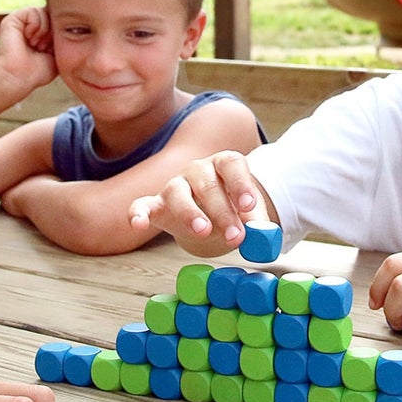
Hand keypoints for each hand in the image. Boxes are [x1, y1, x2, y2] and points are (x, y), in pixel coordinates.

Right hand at [0, 7, 57, 94]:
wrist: (18, 77)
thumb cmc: (37, 72)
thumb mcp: (57, 53)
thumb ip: (62, 38)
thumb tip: (73, 24)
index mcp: (40, 34)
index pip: (58, 22)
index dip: (61, 33)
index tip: (51, 50)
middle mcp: (30, 26)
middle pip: (53, 15)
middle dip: (53, 32)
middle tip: (44, 48)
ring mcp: (21, 22)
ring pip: (44, 12)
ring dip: (44, 30)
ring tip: (36, 45)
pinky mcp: (13, 19)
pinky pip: (33, 11)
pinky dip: (36, 25)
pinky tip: (30, 38)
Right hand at [128, 151, 272, 255]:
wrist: (210, 221)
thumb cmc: (231, 211)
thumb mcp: (248, 216)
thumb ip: (256, 224)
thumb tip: (264, 238)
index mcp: (223, 165)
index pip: (231, 164)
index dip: (240, 183)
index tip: (248, 205)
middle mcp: (197, 170)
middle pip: (207, 183)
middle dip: (223, 211)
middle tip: (236, 236)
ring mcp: (175, 185)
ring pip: (177, 192)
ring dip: (190, 212)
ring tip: (203, 231)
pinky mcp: (156, 204)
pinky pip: (141, 204)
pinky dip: (138, 213)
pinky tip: (138, 224)